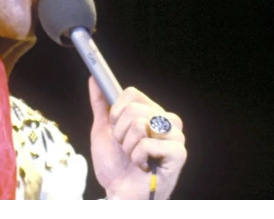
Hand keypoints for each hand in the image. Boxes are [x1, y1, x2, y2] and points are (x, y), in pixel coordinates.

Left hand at [88, 77, 186, 199]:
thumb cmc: (114, 165)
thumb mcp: (102, 131)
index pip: (132, 93)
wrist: (119, 193)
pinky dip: (138, 157)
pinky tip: (144, 166)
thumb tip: (94, 79)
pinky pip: (148, 143)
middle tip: (125, 147)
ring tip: (134, 157)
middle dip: (120, 133)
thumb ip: (101, 104)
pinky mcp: (179, 153)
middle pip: (134, 109)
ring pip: (140, 125)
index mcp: (151, 112)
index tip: (114, 127)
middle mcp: (166, 121)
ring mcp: (175, 136)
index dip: (116, 110)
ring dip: (128, 146)